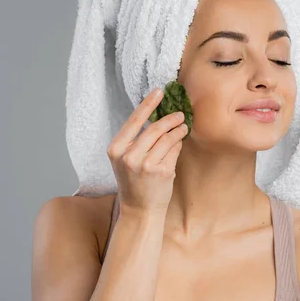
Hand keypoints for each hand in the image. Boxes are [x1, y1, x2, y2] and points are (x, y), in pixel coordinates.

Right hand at [106, 87, 188, 216]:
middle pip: (155, 128)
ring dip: (178, 130)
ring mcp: (145, 165)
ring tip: (183, 127)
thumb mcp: (126, 158)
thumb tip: (158, 113)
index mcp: (116, 149)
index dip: (148, 103)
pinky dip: (179, 143)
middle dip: (171, 118)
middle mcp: (128, 156)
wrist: (139, 209)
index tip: (159, 91)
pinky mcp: (161, 172)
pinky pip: (174, 150)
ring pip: (167, 138)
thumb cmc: (134, 181)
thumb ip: (137, 138)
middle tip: (180, 114)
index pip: (134, 120)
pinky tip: (180, 141)